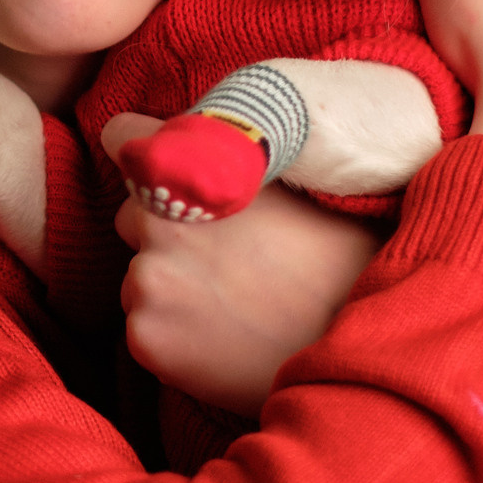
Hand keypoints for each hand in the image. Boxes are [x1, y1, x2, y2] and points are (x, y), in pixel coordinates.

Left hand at [101, 113, 379, 418]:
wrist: (359, 347)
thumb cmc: (342, 263)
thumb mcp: (298, 186)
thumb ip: (238, 160)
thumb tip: (210, 140)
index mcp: (193, 171)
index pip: (124, 136)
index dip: (143, 153)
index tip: (160, 174)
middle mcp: (157, 222)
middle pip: (132, 216)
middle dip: (165, 233)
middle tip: (227, 260)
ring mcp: (147, 283)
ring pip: (140, 277)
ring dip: (170, 289)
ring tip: (234, 306)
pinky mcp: (146, 338)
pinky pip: (144, 328)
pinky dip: (172, 336)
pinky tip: (222, 339)